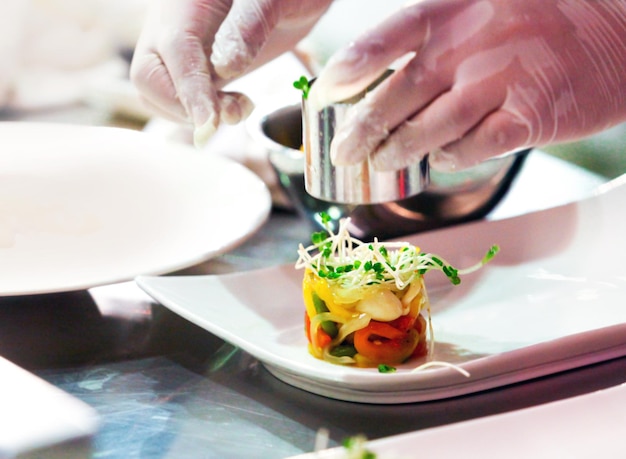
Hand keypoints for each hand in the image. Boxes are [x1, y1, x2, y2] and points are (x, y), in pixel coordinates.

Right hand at [130, 0, 331, 145]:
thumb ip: (250, 26)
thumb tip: (226, 68)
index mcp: (187, 3)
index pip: (175, 49)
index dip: (190, 89)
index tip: (209, 122)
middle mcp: (174, 26)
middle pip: (148, 77)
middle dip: (183, 106)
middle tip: (230, 112)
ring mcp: (183, 50)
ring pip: (160, 93)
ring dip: (194, 114)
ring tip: (239, 106)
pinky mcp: (200, 68)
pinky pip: (182, 99)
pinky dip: (203, 113)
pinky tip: (236, 105)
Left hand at [308, 0, 625, 170]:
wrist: (617, 30)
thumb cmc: (537, 22)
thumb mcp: (481, 7)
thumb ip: (432, 35)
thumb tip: (377, 74)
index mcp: (454, 10)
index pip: (387, 37)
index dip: (350, 67)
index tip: (325, 94)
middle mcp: (472, 44)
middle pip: (399, 93)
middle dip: (362, 129)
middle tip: (341, 154)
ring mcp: (502, 80)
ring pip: (431, 127)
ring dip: (398, 151)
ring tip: (379, 164)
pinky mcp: (530, 115)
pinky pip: (475, 147)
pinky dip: (450, 158)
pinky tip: (440, 161)